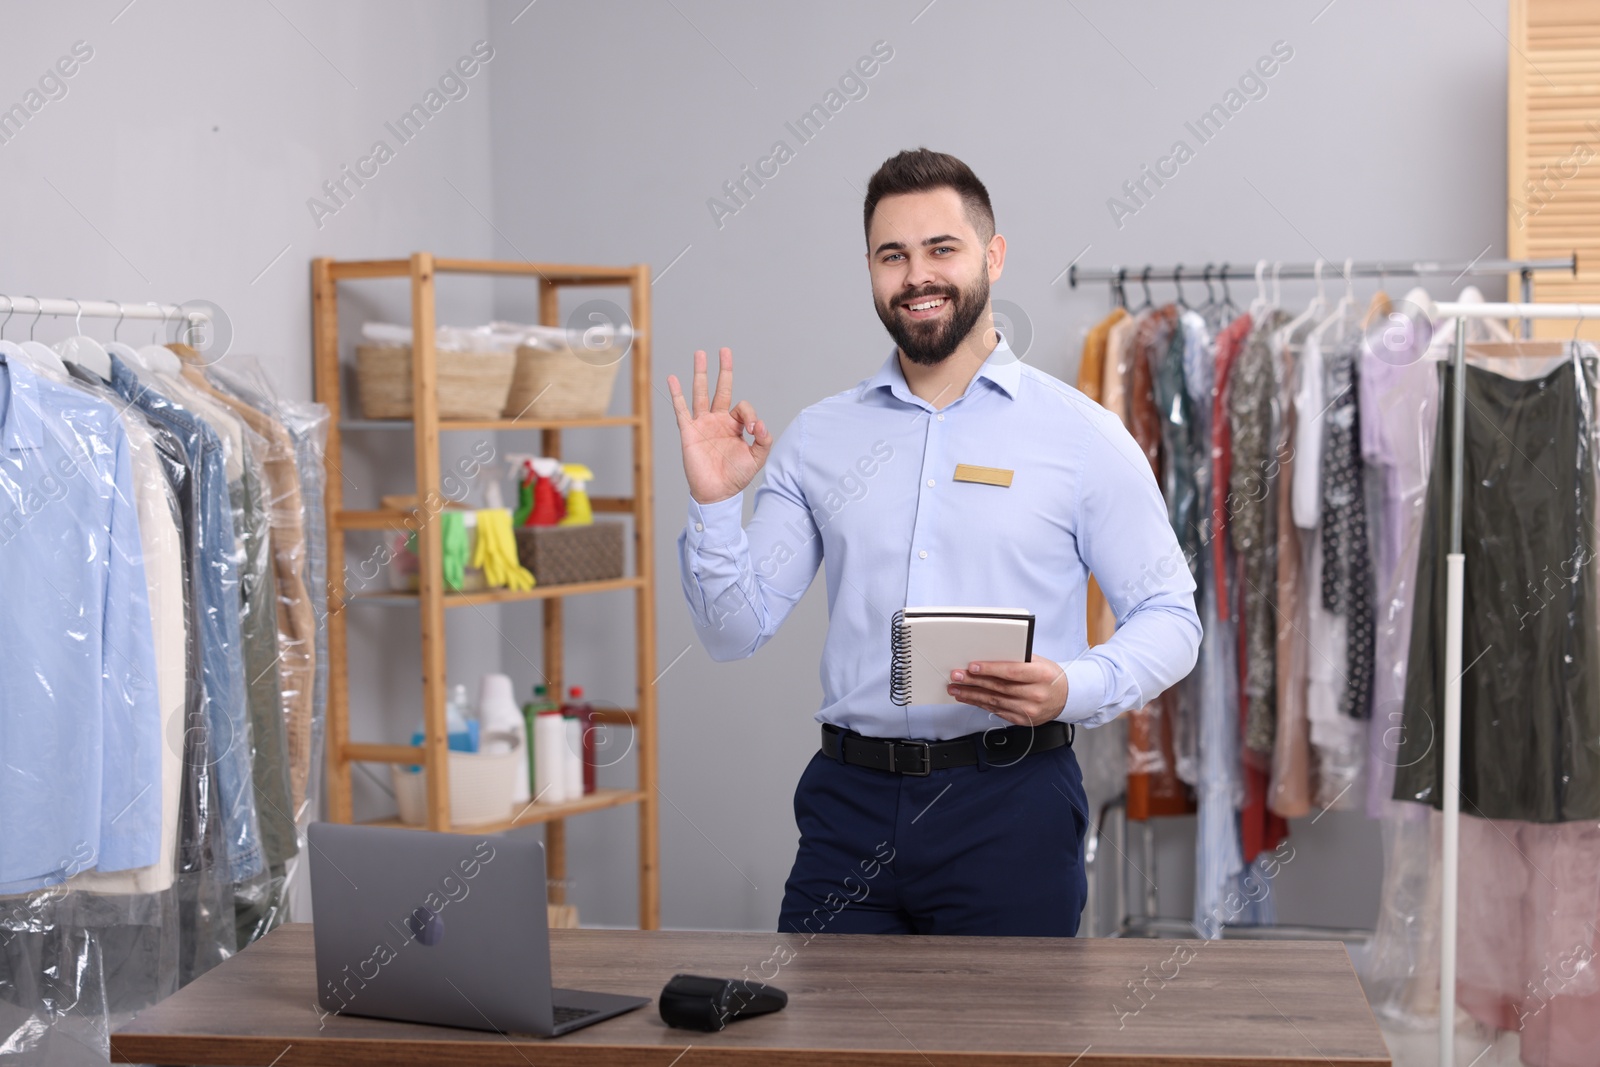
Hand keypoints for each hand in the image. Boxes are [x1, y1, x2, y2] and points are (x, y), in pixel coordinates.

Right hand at [667, 347, 772, 504]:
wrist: (717, 493)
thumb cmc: (736, 476)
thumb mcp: (757, 458)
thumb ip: (764, 440)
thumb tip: (761, 424)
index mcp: (735, 425)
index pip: (743, 407)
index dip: (750, 415)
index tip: (753, 431)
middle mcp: (718, 420)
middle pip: (721, 389)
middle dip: (724, 370)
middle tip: (724, 350)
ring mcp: (702, 424)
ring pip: (701, 393)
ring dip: (701, 374)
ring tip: (700, 354)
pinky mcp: (689, 431)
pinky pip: (681, 409)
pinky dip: (676, 394)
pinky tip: (673, 378)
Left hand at [948, 656, 1068, 726]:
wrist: (1066, 698)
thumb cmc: (1050, 676)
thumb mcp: (1038, 662)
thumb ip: (1017, 659)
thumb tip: (988, 656)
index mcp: (1041, 675)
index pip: (1012, 672)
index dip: (990, 669)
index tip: (972, 666)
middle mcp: (1036, 694)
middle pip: (999, 687)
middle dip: (974, 681)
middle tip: (956, 676)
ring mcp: (1029, 710)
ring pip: (995, 702)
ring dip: (972, 695)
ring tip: (956, 689)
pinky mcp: (1023, 720)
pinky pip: (998, 711)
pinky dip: (981, 704)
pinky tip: (970, 698)